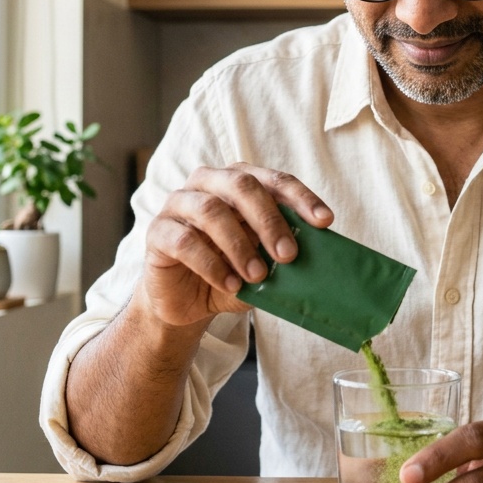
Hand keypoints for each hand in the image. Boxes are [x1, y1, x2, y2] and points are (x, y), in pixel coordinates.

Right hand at [133, 162, 332, 328]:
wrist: (185, 302)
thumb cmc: (229, 272)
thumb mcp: (262, 263)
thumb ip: (281, 254)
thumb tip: (316, 258)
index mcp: (238, 182)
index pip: (274, 180)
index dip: (301, 198)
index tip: (325, 221)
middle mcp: (207, 183)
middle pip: (241, 185)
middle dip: (269, 219)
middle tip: (288, 254)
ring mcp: (178, 204)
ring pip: (211, 211)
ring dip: (240, 245)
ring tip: (258, 276)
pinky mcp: (158, 231)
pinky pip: (185, 241)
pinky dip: (212, 265)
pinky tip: (230, 284)